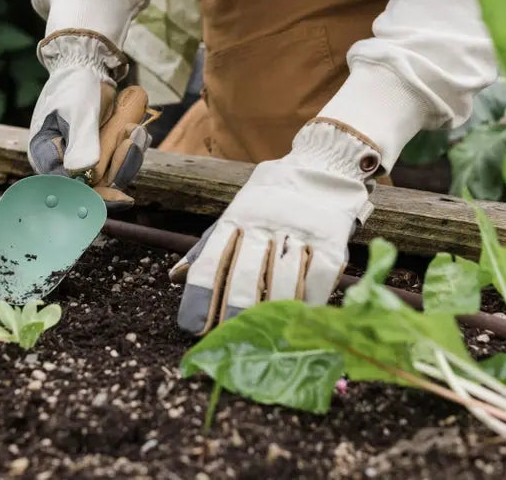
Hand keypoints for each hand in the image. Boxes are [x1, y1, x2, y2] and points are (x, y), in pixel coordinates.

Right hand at [27, 30, 155, 209]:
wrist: (87, 68)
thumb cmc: (74, 86)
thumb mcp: (78, 112)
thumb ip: (82, 142)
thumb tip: (83, 175)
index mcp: (45, 155)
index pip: (66, 187)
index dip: (93, 197)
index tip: (121, 197)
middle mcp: (62, 165)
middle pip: (93, 187)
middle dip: (119, 168)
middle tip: (133, 139)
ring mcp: (83, 162)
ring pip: (110, 177)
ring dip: (128, 158)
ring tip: (135, 128)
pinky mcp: (101, 156)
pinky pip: (120, 165)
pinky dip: (132, 151)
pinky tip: (137, 129)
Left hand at [170, 120, 381, 334]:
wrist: (320, 169)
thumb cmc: (269, 202)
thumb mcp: (234, 216)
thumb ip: (207, 248)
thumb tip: (174, 277)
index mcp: (236, 218)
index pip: (212, 259)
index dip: (201, 294)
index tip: (192, 326)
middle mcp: (264, 224)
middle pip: (248, 272)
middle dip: (237, 308)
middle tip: (231, 336)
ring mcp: (299, 230)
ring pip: (285, 277)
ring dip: (275, 308)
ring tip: (267, 334)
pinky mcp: (330, 238)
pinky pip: (320, 274)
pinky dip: (312, 298)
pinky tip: (302, 317)